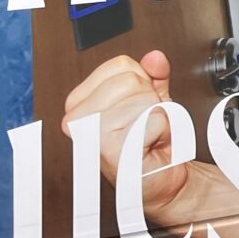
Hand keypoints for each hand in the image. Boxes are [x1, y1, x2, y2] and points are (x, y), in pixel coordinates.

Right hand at [62, 50, 189, 219]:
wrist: (161, 179)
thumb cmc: (151, 143)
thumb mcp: (152, 100)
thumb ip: (153, 75)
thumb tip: (154, 58)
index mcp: (81, 101)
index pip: (120, 65)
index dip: (142, 82)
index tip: (138, 107)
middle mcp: (77, 117)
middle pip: (131, 80)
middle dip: (150, 99)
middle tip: (145, 123)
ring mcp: (89, 133)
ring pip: (142, 99)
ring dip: (156, 116)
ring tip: (147, 134)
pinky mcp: (107, 148)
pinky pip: (150, 120)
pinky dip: (160, 131)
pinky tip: (148, 145)